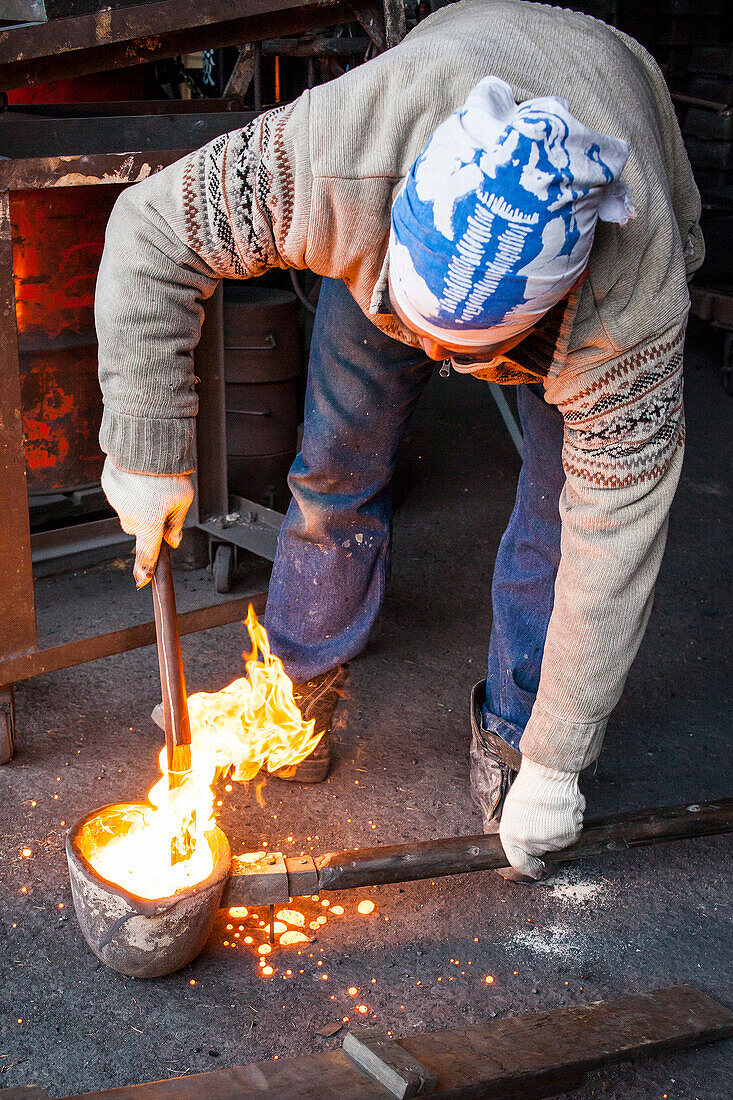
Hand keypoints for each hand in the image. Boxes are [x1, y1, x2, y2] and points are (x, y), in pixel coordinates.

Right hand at [101, 458, 194, 587]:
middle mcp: (130, 517)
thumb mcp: (183, 501)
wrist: (145, 445)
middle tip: (162, 504)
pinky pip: (121, 494)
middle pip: (139, 529)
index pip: (147, 555)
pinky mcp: (109, 487)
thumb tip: (173, 540)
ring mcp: (116, 502)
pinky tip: (139, 477)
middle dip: (148, 521)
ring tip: (151, 485)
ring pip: (129, 511)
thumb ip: (177, 524)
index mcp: (149, 526)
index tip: (141, 581)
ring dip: (139, 504)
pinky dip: (129, 489)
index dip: (145, 570)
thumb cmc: (167, 474)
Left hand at [499, 757, 584, 880]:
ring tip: (552, 809)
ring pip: (559, 841)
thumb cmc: (529, 788)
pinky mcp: (570, 834)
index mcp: (512, 838)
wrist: (547, 775)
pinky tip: (563, 808)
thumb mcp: (513, 812)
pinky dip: (571, 822)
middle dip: (543, 837)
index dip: (529, 868)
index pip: (520, 863)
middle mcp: (532, 843)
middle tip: (543, 816)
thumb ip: (518, 831)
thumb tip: (526, 842)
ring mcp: (552, 840)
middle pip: (542, 850)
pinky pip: (572, 832)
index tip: (536, 870)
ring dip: (558, 828)